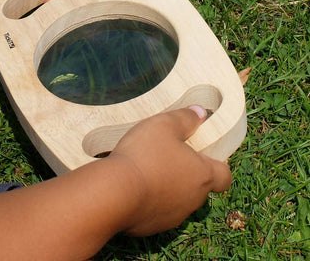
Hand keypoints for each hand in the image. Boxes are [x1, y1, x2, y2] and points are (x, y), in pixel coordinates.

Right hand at [107, 106, 231, 235]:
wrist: (114, 193)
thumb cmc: (144, 155)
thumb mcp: (164, 125)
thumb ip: (185, 118)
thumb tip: (201, 113)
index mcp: (202, 175)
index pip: (224, 175)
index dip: (216, 163)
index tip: (200, 151)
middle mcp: (193, 199)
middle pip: (198, 185)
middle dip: (185, 171)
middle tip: (165, 154)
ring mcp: (173, 216)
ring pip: (177, 199)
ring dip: (166, 185)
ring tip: (144, 168)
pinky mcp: (153, 226)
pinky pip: (156, 210)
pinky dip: (149, 199)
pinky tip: (132, 185)